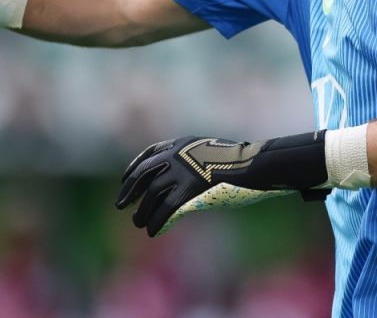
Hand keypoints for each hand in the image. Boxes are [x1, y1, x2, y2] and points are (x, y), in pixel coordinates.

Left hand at [115, 132, 328, 236]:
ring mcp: (182, 173)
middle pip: (144, 174)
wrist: (256, 165)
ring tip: (139, 223)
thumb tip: (186, 173)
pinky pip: (166, 210)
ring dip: (142, 211)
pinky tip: (154, 231)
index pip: (149, 154)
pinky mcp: (189, 192)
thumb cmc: (241, 162)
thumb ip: (194, 160)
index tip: (125, 180)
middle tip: (120, 204)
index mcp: (181, 144)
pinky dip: (158, 222)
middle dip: (129, 190)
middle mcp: (177, 155)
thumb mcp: (211, 152)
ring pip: (152, 195)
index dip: (134, 168)